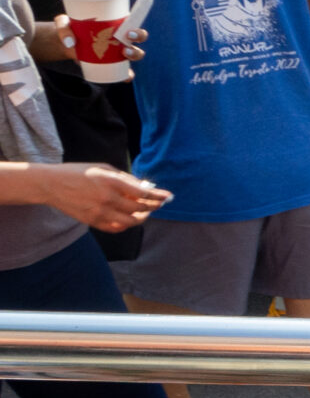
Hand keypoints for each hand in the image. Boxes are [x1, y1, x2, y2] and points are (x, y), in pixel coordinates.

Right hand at [41, 164, 167, 231]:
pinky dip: (126, 225)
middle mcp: (107, 198)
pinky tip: (129, 218)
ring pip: (130, 221)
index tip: (169, 196)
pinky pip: (116, 228)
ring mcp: (100, 212)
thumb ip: (125, 178)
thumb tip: (145, 187)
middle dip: (153, 206)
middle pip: (140, 208)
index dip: (158, 196)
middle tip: (159, 203)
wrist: (52, 184)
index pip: (142, 193)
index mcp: (111, 182)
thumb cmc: (79, 173)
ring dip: (142, 217)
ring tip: (145, 212)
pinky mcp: (93, 221)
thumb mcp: (103, 168)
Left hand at [43, 11, 146, 67]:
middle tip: (127, 38)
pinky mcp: (112, 65)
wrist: (65, 43)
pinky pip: (124, 72)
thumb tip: (69, 42)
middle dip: (138, 38)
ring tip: (124, 54)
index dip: (136, 27)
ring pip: (135, 53)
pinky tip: (125, 77)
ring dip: (135, 54)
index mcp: (115, 24)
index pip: (133, 24)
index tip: (128, 30)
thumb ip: (63, 27)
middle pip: (138, 39)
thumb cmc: (69, 28)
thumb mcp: (63, 23)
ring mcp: (118, 52)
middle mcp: (121, 38)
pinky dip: (127, 75)